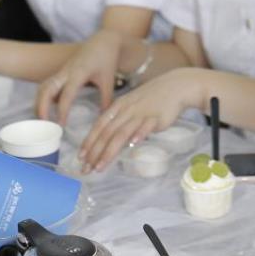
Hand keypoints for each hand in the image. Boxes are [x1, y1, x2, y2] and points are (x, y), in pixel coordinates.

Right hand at [35, 30, 126, 122]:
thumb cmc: (107, 58)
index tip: (61, 125)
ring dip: (39, 102)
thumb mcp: (108, 80)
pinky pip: (48, 83)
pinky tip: (49, 107)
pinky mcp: (62, 71)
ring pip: (44, 86)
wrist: (105, 39)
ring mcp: (62, 70)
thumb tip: (104, 119)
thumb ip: (106, 100)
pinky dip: (44, 96)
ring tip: (42, 118)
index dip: (62, 111)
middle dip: (40, 106)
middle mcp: (66, 71)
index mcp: (78, 73)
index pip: (66, 95)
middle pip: (46, 89)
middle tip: (43, 124)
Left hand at [76, 68, 203, 171]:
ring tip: (101, 166)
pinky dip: (139, 135)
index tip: (81, 157)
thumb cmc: (151, 99)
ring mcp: (140, 114)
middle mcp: (125, 110)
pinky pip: (145, 126)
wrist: (174, 87)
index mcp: (118, 107)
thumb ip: (120, 121)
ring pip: (121, 134)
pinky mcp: (155, 118)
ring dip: (109, 151)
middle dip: (94, 152)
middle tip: (86, 169)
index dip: (89, 141)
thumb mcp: (130, 106)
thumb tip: (108, 139)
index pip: (99, 126)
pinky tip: (133, 145)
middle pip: (107, 133)